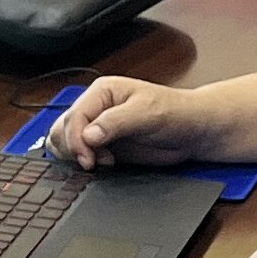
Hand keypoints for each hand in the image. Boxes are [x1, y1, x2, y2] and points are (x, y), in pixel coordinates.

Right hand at [51, 75, 211, 169]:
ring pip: (64, 142)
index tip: (89, 159)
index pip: (74, 116)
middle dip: (74, 149)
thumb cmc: (176, 113)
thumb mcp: (147, 113)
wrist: (193, 131)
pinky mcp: (103, 147)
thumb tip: (88, 135)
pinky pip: (79, 155)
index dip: (76, 140)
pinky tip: (100, 165)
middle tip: (96, 162)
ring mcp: (97, 128)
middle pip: (63, 129)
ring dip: (74, 156)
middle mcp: (95, 108)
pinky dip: (81, 162)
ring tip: (99, 162)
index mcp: (102, 92)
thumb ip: (115, 123)